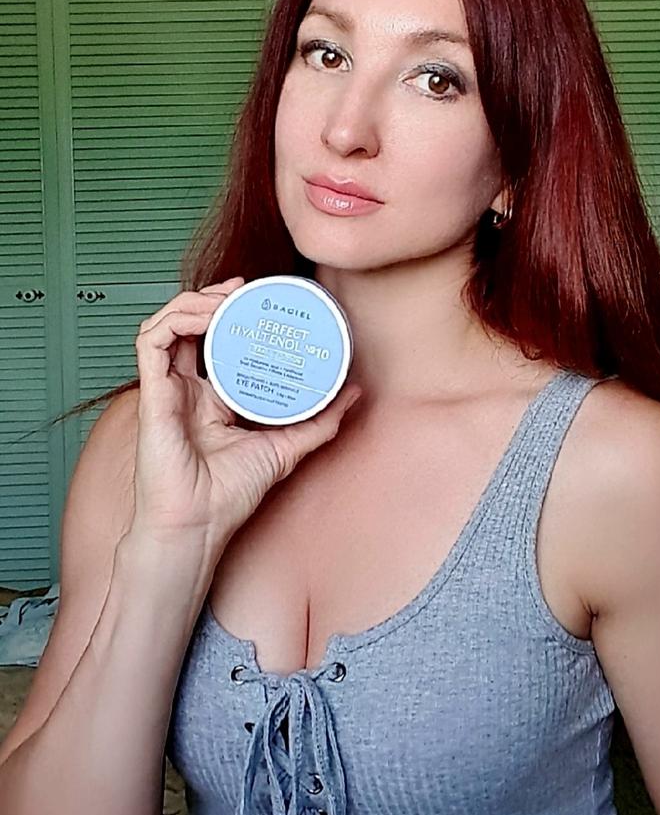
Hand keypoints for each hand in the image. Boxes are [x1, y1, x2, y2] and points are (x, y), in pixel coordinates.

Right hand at [130, 276, 360, 553]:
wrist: (200, 526)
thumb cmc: (230, 497)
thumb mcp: (288, 447)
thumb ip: (320, 420)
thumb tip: (354, 391)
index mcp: (212, 399)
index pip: (217, 343)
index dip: (233, 315)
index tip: (262, 299)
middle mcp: (186, 389)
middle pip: (191, 327)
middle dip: (214, 298)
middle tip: (245, 287)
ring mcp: (166, 390)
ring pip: (167, 326)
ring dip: (194, 302)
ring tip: (225, 296)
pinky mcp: (151, 394)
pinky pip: (151, 343)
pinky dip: (174, 319)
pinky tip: (203, 314)